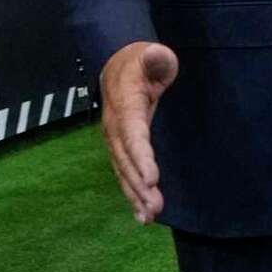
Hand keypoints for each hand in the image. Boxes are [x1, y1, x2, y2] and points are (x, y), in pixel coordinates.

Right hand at [100, 41, 179, 223]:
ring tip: (150, 217)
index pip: (133, 134)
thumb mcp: (151, 54)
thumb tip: (156, 53)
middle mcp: (115, 127)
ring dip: (135, 195)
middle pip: (127, 160)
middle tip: (156, 208)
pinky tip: (142, 215)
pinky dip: (132, 194)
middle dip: (139, 186)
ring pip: (124, 171)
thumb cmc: (141, 60)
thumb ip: (155, 58)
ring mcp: (115, 139)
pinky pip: (124, 172)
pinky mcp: (120, 147)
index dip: (142, 157)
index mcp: (125, 105)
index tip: (152, 179)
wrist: (117, 65)